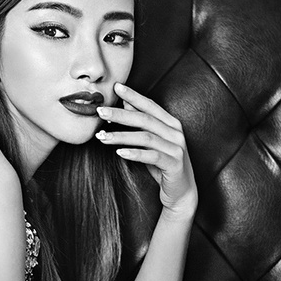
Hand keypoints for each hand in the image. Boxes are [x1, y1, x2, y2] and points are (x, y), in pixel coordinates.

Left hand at [96, 82, 197, 220]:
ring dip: (122, 136)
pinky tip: (120, 152)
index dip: (133, 95)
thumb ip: (141, 124)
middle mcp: (175, 133)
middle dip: (121, 114)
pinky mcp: (174, 164)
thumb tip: (126, 103)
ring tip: (103, 136)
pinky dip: (135, 153)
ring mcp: (177, 148)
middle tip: (100, 111)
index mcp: (171, 124)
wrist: (180, 192)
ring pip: (146, 137)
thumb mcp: (151, 143)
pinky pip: (153, 156)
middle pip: (145, 119)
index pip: (149, 105)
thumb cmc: (163, 166)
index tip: (115, 87)